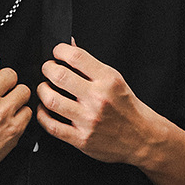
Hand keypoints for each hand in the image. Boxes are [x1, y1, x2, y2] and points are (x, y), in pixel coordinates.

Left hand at [37, 41, 154, 164]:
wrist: (142, 138)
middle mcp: (98, 99)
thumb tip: (69, 46)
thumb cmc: (127, 108)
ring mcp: (88, 120)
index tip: (56, 52)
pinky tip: (44, 109)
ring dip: (42, 91)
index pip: (77, 57)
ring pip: (51, 101)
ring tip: (45, 88)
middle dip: (47, 68)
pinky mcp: (81, 139)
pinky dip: (42, 115)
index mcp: (108, 80)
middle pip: (60, 76)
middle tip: (48, 69)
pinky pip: (52, 126)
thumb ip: (90, 64)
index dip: (60, 50)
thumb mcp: (114, 80)